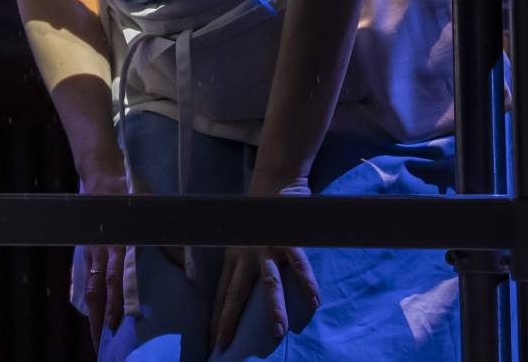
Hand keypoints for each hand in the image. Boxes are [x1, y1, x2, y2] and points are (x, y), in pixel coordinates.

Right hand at [68, 164, 184, 346]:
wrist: (101, 174)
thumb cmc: (130, 192)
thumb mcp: (153, 209)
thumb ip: (168, 237)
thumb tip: (186, 264)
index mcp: (120, 243)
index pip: (117, 279)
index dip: (117, 302)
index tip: (117, 324)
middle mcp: (104, 251)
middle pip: (100, 291)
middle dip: (101, 318)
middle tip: (102, 343)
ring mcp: (94, 252)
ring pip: (92, 289)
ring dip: (93, 314)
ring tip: (96, 337)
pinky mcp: (89, 251)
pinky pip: (89, 280)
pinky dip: (91, 299)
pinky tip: (94, 313)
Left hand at [211, 181, 318, 351]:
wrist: (273, 182)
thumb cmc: (257, 217)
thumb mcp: (240, 240)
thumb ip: (240, 266)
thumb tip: (236, 294)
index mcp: (234, 257)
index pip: (223, 293)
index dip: (218, 317)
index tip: (214, 342)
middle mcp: (247, 255)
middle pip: (236, 292)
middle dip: (230, 319)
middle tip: (225, 344)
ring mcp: (267, 247)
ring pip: (269, 282)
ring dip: (272, 307)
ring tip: (277, 330)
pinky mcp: (288, 239)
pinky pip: (299, 263)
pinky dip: (306, 281)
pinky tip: (314, 301)